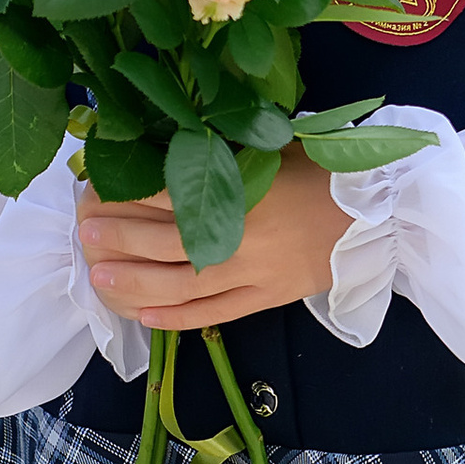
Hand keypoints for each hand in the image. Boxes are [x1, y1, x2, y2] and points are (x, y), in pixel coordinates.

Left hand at [78, 144, 346, 330]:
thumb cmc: (324, 174)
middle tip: (86, 234)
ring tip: (100, 275)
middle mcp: (245, 236)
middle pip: (169, 242)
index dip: (133, 192)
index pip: (176, 191)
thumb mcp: (274, 149)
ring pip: (184, 284)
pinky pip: (214, 314)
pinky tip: (144, 315)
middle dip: (122, 238)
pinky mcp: (266, 298)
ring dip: (137, 282)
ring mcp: (254, 273)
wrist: (378, 216)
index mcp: (246, 190)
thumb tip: (175, 146)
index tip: (101, 188)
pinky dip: (176, 318)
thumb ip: (228, 153)